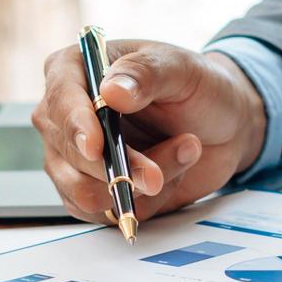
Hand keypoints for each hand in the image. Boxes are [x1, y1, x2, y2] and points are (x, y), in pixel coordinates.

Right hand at [32, 40, 266, 223]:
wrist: (222, 127)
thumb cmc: (197, 88)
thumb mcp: (181, 68)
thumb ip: (145, 74)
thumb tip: (110, 91)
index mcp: (74, 70)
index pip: (60, 101)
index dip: (75, 126)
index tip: (96, 147)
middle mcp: (65, 117)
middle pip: (69, 155)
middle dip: (121, 167)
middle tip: (161, 171)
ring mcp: (74, 158)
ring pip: (86, 192)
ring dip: (140, 185)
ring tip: (183, 153)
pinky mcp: (92, 191)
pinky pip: (106, 212)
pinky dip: (145, 202)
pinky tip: (170, 175)